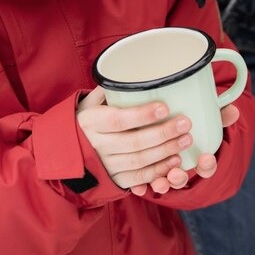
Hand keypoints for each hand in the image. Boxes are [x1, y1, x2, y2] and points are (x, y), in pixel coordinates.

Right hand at [75, 88, 202, 194]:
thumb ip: (110, 90)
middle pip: (133, 142)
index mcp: (90, 122)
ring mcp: (105, 165)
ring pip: (139, 161)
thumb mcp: (90, 102)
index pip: (117, 120)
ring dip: (165, 151)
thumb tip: (135, 75)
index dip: (142, 115)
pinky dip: (158, 171)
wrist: (68, 150)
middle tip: (185, 123)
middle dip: (163, 133)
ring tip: (186, 139)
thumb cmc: (86, 119)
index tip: (164, 107)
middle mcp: (96, 145)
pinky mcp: (113, 179)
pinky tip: (175, 160)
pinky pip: (138, 178)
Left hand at [140, 105, 241, 194]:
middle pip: (181, 179)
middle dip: (179, 179)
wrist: (159, 115)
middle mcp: (180, 167)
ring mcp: (162, 171)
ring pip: (162, 183)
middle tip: (176, 173)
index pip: (206, 168)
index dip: (207, 166)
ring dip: (162, 184)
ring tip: (159, 183)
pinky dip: (141, 187)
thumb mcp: (206, 115)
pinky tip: (139, 187)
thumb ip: (220, 114)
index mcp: (198, 157)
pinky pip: (142, 183)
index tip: (206, 159)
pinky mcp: (143, 172)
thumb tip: (233, 111)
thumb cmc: (190, 117)